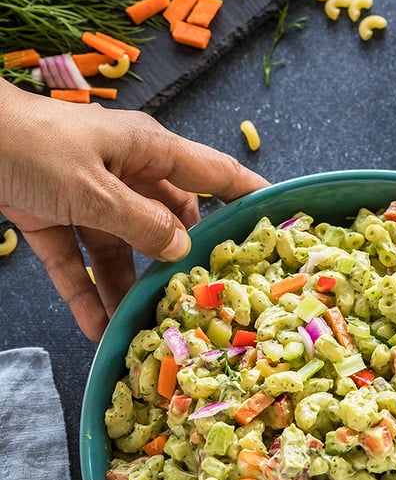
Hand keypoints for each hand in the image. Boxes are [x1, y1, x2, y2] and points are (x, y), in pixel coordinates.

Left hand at [0, 80, 267, 340]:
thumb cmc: (32, 145)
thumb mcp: (95, 189)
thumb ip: (142, 223)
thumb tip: (183, 249)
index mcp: (147, 151)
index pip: (212, 173)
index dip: (249, 195)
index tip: (280, 221)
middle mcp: (125, 174)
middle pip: (169, 223)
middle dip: (183, 263)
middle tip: (208, 304)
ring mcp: (88, 196)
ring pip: (121, 252)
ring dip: (130, 291)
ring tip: (149, 334)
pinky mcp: (53, 217)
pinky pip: (78, 263)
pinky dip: (86, 294)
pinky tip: (97, 331)